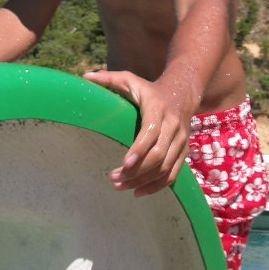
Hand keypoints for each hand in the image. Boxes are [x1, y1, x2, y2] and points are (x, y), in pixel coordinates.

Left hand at [84, 70, 192, 196]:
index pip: (151, 132)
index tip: (123, 164)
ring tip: (121, 187)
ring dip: (143, 181)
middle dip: (137, 171)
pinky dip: (157, 186)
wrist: (183, 92)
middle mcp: (173, 125)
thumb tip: (85, 77)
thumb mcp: (130, 80)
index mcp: (158, 108)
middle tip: (114, 180)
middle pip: (158, 155)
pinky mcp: (184, 151)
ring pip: (165, 167)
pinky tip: (139, 192)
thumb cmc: (149, 89)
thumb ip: (109, 79)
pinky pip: (173, 174)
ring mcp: (181, 140)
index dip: (139, 150)